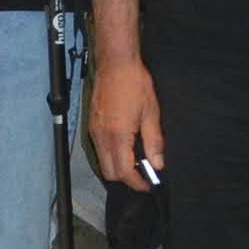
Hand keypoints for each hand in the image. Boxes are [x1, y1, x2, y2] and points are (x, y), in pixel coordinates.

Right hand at [89, 56, 165, 193]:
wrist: (115, 63)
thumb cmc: (134, 84)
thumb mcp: (151, 113)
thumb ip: (154, 141)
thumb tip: (157, 164)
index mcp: (118, 135)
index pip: (123, 172)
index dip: (137, 183)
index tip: (148, 184)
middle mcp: (101, 137)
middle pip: (109, 173)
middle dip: (126, 179)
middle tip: (143, 174)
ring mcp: (94, 131)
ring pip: (102, 162)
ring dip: (117, 168)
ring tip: (135, 160)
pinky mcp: (91, 125)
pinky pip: (99, 150)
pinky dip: (111, 156)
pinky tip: (125, 147)